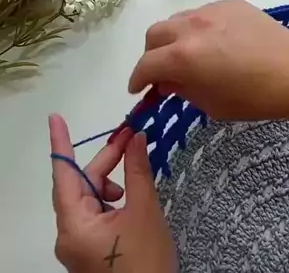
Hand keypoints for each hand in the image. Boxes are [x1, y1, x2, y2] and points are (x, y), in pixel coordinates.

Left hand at [49, 115, 176, 272]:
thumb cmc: (145, 261)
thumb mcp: (145, 211)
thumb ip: (137, 171)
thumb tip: (135, 139)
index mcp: (74, 225)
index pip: (63, 174)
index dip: (61, 144)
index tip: (55, 118)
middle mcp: (69, 235)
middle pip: (81, 186)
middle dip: (105, 161)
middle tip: (130, 137)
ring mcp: (79, 246)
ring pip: (90, 200)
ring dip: (111, 182)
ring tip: (136, 179)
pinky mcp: (91, 253)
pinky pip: (96, 216)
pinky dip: (113, 201)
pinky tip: (132, 200)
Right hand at [129, 0, 288, 120]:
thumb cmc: (255, 98)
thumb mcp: (212, 104)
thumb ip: (183, 89)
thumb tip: (167, 81)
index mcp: (183, 56)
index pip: (146, 65)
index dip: (138, 80)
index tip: (139, 90)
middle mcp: (191, 27)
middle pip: (155, 34)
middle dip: (152, 54)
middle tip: (162, 72)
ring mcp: (211, 10)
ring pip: (178, 19)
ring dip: (174, 37)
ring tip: (190, 54)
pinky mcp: (231, 2)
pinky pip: (203, 13)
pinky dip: (199, 27)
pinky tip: (217, 43)